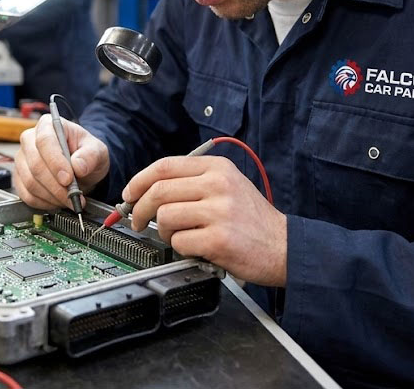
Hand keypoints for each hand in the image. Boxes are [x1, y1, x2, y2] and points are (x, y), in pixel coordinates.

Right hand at [14, 114, 108, 209]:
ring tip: (69, 200)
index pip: (44, 141)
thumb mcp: (97, 150)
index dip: (55, 162)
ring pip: (30, 182)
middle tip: (73, 196)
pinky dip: (44, 203)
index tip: (68, 179)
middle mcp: (30, 140)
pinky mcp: (19, 178)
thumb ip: (90, 155)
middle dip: (56, 185)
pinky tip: (58, 201)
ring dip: (52, 196)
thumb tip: (78, 166)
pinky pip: (27, 195)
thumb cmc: (86, 154)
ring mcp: (22, 159)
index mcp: (48, 125)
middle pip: (35, 165)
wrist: (80, 167)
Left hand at [123, 155, 286, 285]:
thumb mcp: (228, 185)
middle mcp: (218, 184)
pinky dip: (181, 248)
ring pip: (165, 217)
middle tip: (137, 221)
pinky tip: (196, 248)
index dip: (139, 180)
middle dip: (139, 209)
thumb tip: (148, 190)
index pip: (165, 166)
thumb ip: (193, 182)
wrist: (284, 246)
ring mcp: (219, 212)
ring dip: (164, 231)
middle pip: (158, 190)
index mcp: (217, 168)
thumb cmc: (252, 219)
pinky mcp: (219, 239)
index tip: (129, 194)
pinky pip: (179, 242)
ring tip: (178, 237)